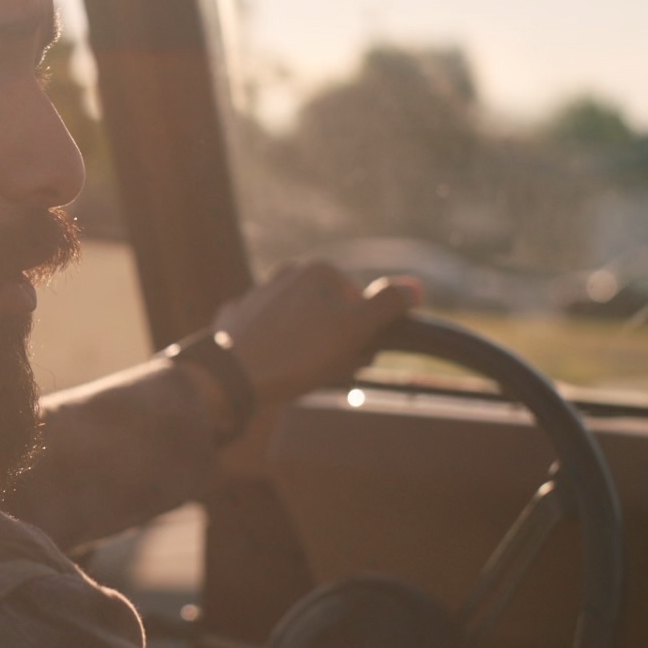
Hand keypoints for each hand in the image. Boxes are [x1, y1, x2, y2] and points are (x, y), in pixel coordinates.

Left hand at [216, 262, 422, 407]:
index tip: (352, 356)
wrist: (231, 377)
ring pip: (299, 326)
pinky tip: (269, 369)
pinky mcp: (235, 319)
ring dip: (306, 349)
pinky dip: (274, 352)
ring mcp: (256, 295)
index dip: (362, 336)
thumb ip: (387, 304)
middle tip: (326, 369)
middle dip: (335, 343)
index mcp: (319, 271)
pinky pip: (267, 337)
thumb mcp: (355, 329)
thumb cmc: (298, 354)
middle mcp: (285, 274)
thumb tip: (416, 286)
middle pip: (329, 315)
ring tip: (297, 373)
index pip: (359, 306)